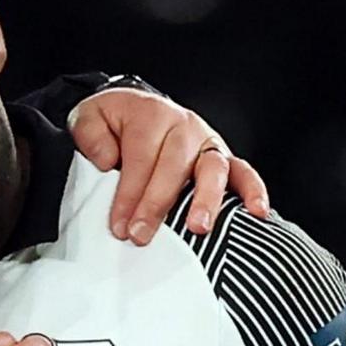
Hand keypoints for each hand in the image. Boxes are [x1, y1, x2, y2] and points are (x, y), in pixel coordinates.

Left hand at [69, 90, 271, 242]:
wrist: (134, 109)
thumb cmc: (113, 123)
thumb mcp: (89, 118)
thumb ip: (91, 136)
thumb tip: (108, 160)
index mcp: (151, 114)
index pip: (141, 158)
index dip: (129, 194)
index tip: (119, 225)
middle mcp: (184, 125)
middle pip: (174, 166)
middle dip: (157, 204)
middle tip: (141, 236)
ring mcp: (207, 141)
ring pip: (212, 169)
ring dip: (207, 199)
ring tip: (198, 227)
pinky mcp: (223, 157)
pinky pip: (243, 172)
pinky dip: (253, 190)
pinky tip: (257, 212)